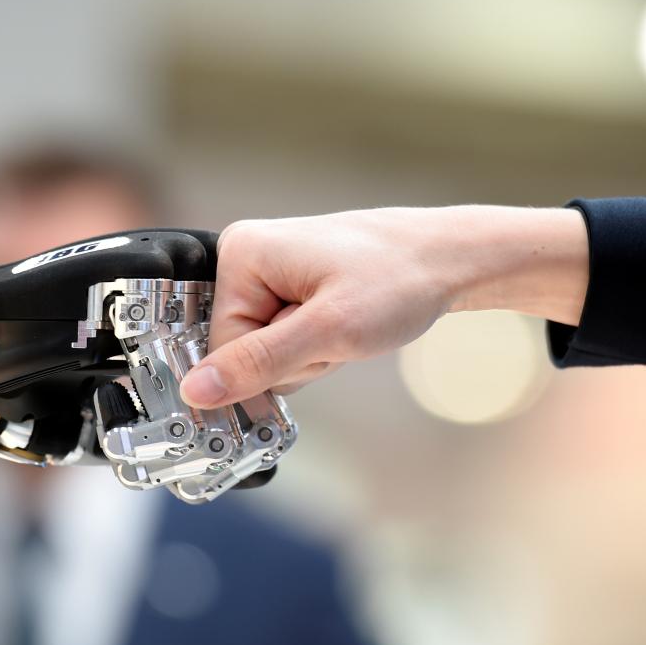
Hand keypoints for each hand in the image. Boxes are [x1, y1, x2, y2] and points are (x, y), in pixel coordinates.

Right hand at [179, 205, 589, 408]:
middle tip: (335, 336)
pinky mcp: (286, 286)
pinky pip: (283, 339)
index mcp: (240, 254)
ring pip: (265, 352)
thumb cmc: (400, 280)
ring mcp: (267, 271)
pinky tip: (341, 326)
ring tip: (343, 327)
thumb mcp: (329, 332)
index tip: (315, 348)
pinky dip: (316, 346)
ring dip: (308, 356)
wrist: (450, 261)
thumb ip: (258, 364)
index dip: (269, 365)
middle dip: (292, 360)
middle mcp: (246, 256)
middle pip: (240, 350)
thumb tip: (195, 390)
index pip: (220, 347)